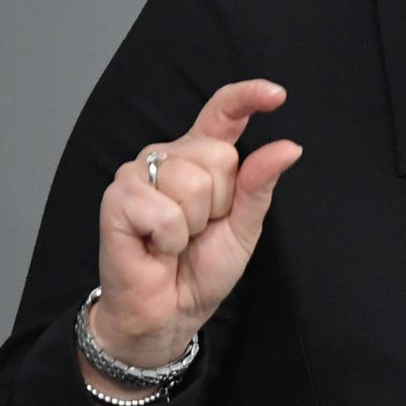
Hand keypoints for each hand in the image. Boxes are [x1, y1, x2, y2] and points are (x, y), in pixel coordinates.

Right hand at [89, 79, 301, 368]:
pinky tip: (156, 245)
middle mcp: (169, 155)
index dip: (248, 96)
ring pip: (191, 182)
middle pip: (218, 155)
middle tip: (199, 229)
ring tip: (176, 239)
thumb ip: (260, 184)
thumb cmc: (202, 267)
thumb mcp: (244, 226)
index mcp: (203, 156)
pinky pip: (163, 209)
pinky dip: (168, 237)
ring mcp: (139, 172)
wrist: (169, 310)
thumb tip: (289, 148)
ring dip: (193, 224)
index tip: (278, 95)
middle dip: (220, 203)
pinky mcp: (117, 197)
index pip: (223, 112)